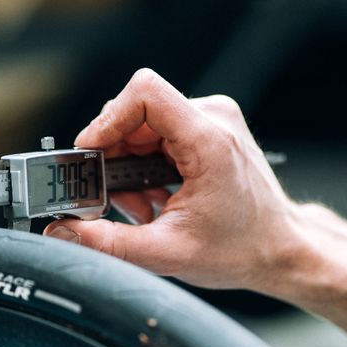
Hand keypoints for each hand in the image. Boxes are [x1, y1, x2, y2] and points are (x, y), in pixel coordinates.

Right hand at [43, 68, 301, 290]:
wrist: (282, 248)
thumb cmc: (242, 248)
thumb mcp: (168, 253)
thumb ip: (109, 243)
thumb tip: (64, 232)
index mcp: (209, 139)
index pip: (144, 93)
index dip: (108, 120)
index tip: (91, 154)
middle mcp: (214, 118)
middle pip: (137, 111)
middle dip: (115, 153)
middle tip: (113, 194)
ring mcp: (214, 120)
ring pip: (144, 123)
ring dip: (130, 163)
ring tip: (141, 203)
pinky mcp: (210, 128)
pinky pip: (159, 131)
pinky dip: (146, 163)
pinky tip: (154, 195)